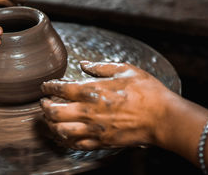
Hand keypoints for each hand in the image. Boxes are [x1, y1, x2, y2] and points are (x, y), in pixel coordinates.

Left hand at [40, 60, 172, 149]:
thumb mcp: (125, 70)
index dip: (48, 86)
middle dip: (44, 106)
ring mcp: (93, 129)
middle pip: (54, 111)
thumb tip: (84, 64)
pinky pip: (75, 144)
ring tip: (49, 118)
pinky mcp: (101, 142)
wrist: (163, 118)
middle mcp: (88, 112)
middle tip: (43, 102)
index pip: (60, 89)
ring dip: (50, 124)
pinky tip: (62, 134)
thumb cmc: (146, 92)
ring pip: (60, 130)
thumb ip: (100, 67)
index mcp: (92, 91)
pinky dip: (64, 139)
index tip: (45, 85)